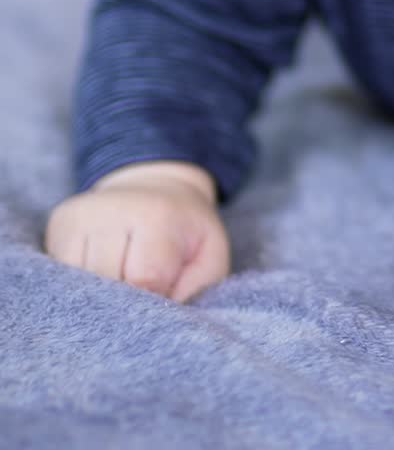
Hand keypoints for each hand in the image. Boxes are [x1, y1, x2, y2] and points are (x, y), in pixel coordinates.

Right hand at [44, 160, 229, 301]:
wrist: (159, 189)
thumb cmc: (187, 234)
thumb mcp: (209, 258)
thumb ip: (195, 291)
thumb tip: (162, 326)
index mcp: (157, 215)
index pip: (143, 280)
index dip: (153, 302)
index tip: (162, 300)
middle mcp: (113, 209)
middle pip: (108, 285)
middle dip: (127, 301)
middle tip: (146, 288)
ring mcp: (82, 215)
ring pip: (80, 286)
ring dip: (101, 295)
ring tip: (126, 277)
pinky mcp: (61, 223)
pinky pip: (62, 277)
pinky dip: (82, 286)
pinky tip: (104, 270)